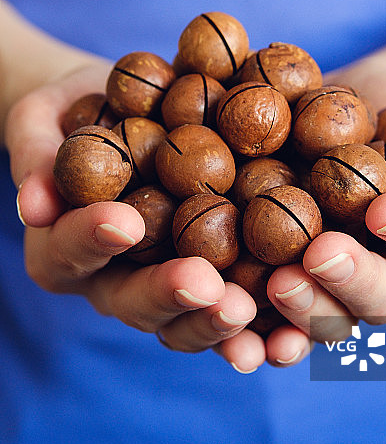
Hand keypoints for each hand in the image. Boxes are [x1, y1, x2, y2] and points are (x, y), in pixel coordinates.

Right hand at [6, 63, 282, 372]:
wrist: (125, 118)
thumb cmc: (77, 112)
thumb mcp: (43, 118)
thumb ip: (35, 152)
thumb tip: (33, 201)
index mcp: (65, 248)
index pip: (69, 250)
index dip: (91, 240)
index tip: (122, 221)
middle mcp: (115, 282)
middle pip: (137, 303)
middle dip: (171, 296)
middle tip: (205, 286)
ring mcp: (169, 288)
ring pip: (190, 322)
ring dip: (221, 322)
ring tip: (252, 310)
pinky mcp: (219, 282)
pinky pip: (242, 312)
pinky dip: (267, 327)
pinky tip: (294, 331)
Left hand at [266, 64, 385, 341]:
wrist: (353, 102)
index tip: (384, 208)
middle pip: (380, 297)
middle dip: (351, 281)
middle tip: (320, 255)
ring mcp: (333, 279)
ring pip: (327, 316)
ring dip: (302, 310)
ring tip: (273, 285)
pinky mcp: (284, 271)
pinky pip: (271, 311)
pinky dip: (254, 324)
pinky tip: (232, 315)